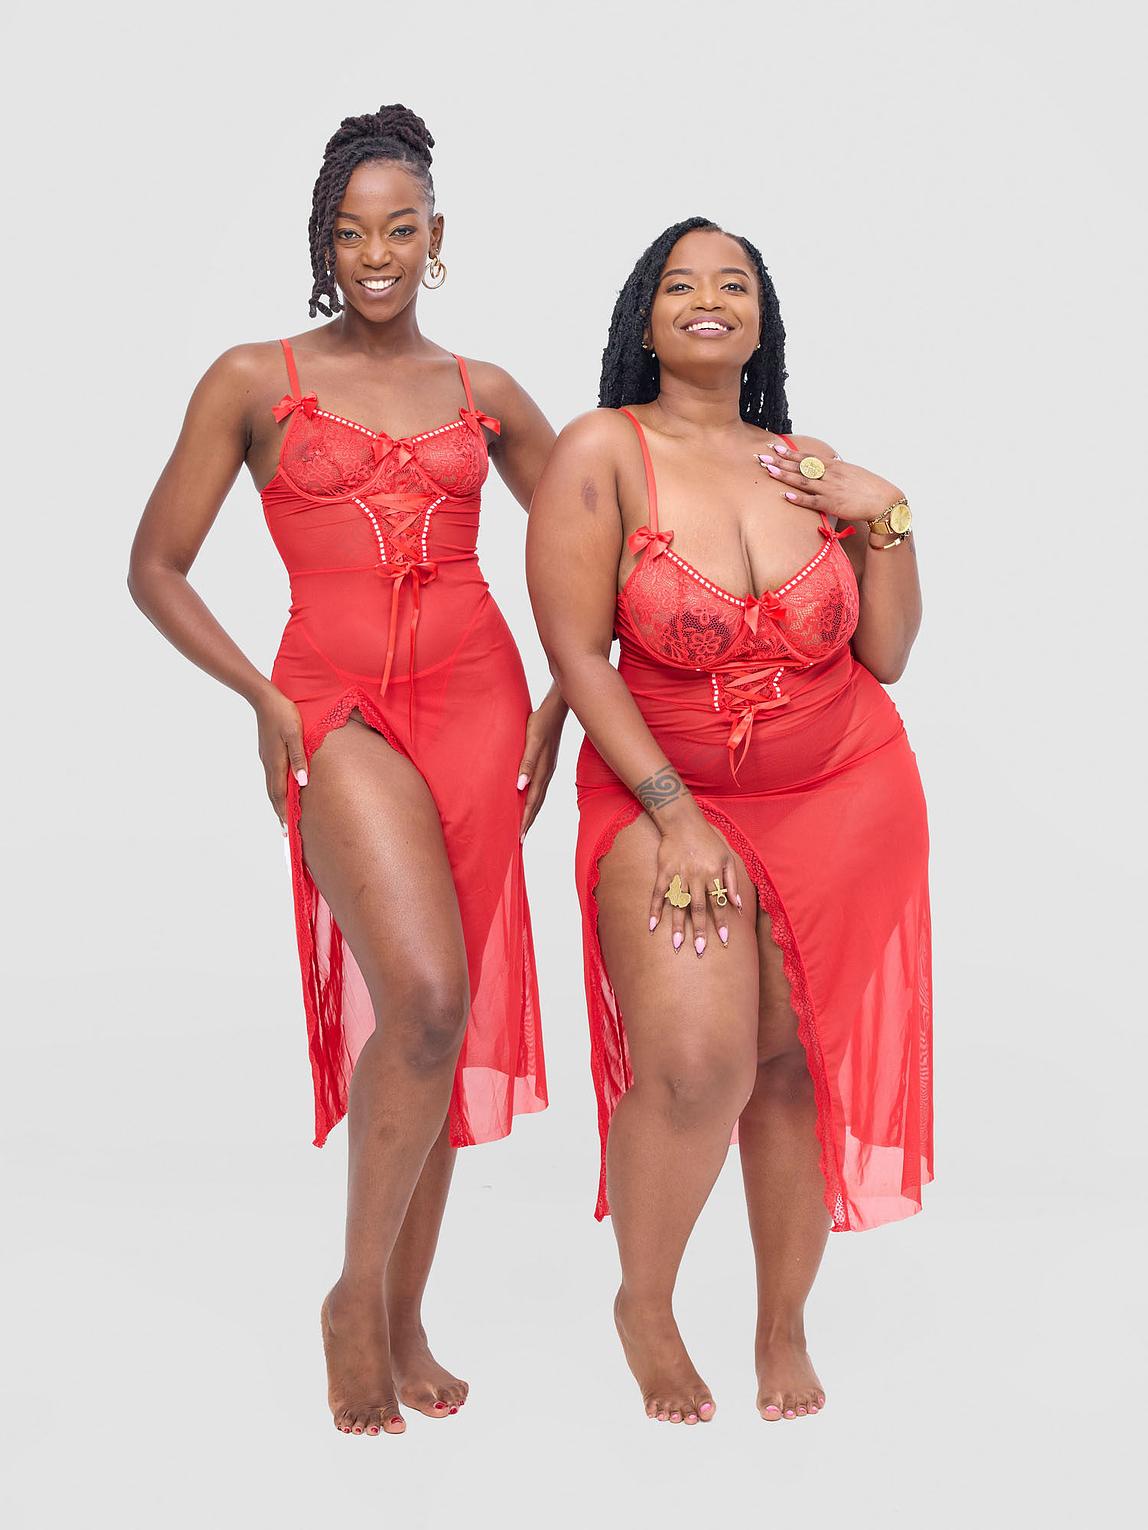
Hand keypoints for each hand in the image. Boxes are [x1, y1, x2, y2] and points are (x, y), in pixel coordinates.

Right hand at [255, 686, 306, 830]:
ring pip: (271, 786)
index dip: (284, 813)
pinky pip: (271, 777)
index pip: (280, 794)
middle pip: (273, 795)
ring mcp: (266, 758)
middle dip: (280, 813)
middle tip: (285, 832)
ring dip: (277, 803)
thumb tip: (301, 782)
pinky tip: (281, 790)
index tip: (287, 830)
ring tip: (283, 816)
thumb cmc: (284, 713)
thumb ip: (299, 757)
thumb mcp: (295, 734)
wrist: (264, 698)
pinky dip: (276, 790)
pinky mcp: (267, 752)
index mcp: (276, 762)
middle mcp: (269, 763)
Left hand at [517, 692, 564, 839]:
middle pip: (537, 803)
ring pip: (540, 796)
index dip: (525, 819)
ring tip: (525, 824)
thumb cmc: (541, 722)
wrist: (557, 708)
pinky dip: (535, 797)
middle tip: (520, 839)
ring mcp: (549, 768)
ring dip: (532, 811)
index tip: (519, 837)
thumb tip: (520, 786)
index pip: (532, 801)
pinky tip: (530, 797)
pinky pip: (541, 786)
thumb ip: (526, 763)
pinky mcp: (548, 762)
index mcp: (543, 771)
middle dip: (528, 821)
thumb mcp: (531, 740)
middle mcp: (547, 773)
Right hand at [648, 802, 742, 956]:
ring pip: (678, 904)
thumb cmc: (708, 841)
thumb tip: (738, 906)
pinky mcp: (663, 872)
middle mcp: (696, 877)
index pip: (719, 903)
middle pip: (698, 908)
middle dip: (699, 930)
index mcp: (713, 874)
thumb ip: (732, 882)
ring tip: (676, 945)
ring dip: (677, 925)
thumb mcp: (727, 858)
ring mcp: (678, 875)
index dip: (722, 922)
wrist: (683, 822)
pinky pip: (658, 893)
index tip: (724, 940)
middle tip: (699, 951)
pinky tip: (651, 926)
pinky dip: (654, 909)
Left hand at [756, 439, 902, 524]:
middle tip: (762, 457)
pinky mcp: (832, 505)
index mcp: (834, 466)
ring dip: (784, 475)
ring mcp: (830, 489)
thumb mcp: (851, 473)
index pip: (807, 457)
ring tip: (768, 470)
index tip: (775, 447)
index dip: (790, 452)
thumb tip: (826, 466)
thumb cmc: (868, 488)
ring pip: (803, 481)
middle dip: (780, 461)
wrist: (884, 500)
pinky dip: (799, 499)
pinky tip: (786, 496)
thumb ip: (836, 470)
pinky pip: (812, 502)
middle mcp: (829, 475)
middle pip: (800, 466)